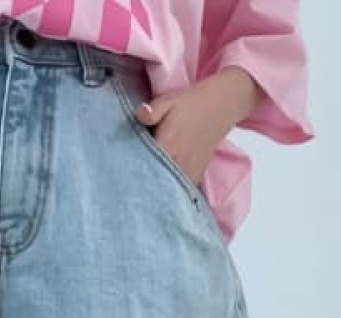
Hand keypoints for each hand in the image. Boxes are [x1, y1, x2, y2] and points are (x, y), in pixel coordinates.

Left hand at [134, 67, 263, 186]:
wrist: (221, 105)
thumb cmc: (191, 102)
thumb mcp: (169, 100)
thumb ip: (152, 111)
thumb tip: (139, 114)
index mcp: (168, 145)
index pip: (144, 166)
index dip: (130, 172)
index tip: (119, 175)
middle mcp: (179, 162)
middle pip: (154, 182)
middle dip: (140, 185)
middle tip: (125, 189)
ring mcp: (189, 171)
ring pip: (168, 190)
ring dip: (155, 192)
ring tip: (141, 195)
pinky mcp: (196, 175)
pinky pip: (180, 191)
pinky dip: (170, 194)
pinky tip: (160, 194)